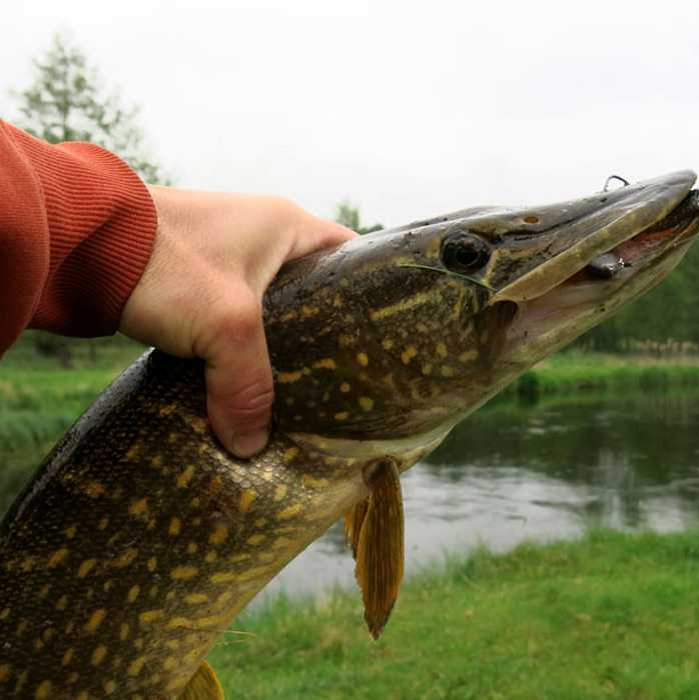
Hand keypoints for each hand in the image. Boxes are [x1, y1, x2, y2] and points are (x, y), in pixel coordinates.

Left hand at [120, 186, 356, 457]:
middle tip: (339, 385)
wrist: (79, 243)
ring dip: (274, 351)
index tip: (382, 343)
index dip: (371, 298)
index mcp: (290, 227)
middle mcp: (263, 238)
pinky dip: (236, 353)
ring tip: (296, 396)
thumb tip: (251, 446)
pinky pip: (231, 324)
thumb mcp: (225, 324)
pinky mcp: (193, 285)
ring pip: (270, 315)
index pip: (353, 259)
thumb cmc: (165, 261)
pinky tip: (241, 388)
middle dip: (322, 339)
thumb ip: (248, 386)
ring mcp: (226, 262)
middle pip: (313, 295)